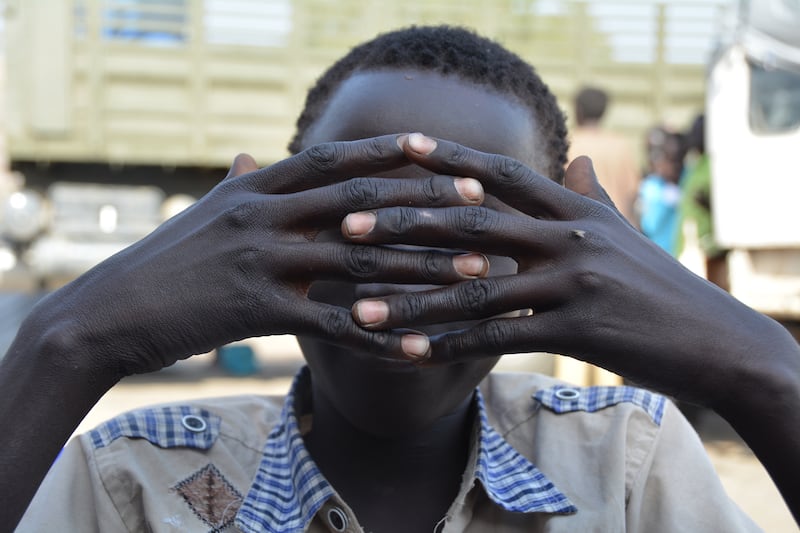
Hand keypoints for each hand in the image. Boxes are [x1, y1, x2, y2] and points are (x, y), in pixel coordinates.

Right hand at [23, 135, 487, 378]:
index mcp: (255, 189)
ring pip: (358, 260)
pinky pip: (333, 324)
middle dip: (423, 200)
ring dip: (422, 267)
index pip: (331, 159)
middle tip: (479, 200)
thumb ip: (240, 186)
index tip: (436, 147)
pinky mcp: (256, 310)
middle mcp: (262, 215)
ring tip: (474, 271)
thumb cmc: (163, 262)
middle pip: (358, 200)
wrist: (108, 311)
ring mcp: (260, 260)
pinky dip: (380, 336)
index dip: (386, 150)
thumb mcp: (204, 213)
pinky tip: (419, 347)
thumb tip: (253, 158)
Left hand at [346, 134, 796, 410]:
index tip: (398, 145)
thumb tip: (574, 157)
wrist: (714, 339)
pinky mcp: (574, 331)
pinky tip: (408, 352)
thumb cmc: (658, 284)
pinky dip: (449, 346)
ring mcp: (572, 283)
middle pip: (473, 223)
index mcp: (574, 208)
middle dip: (406, 223)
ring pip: (474, 288)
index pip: (500, 173)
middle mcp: (569, 236)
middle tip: (348, 224)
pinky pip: (497, 338)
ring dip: (411, 299)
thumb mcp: (624, 230)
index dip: (448, 159)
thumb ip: (590, 193)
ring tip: (357, 306)